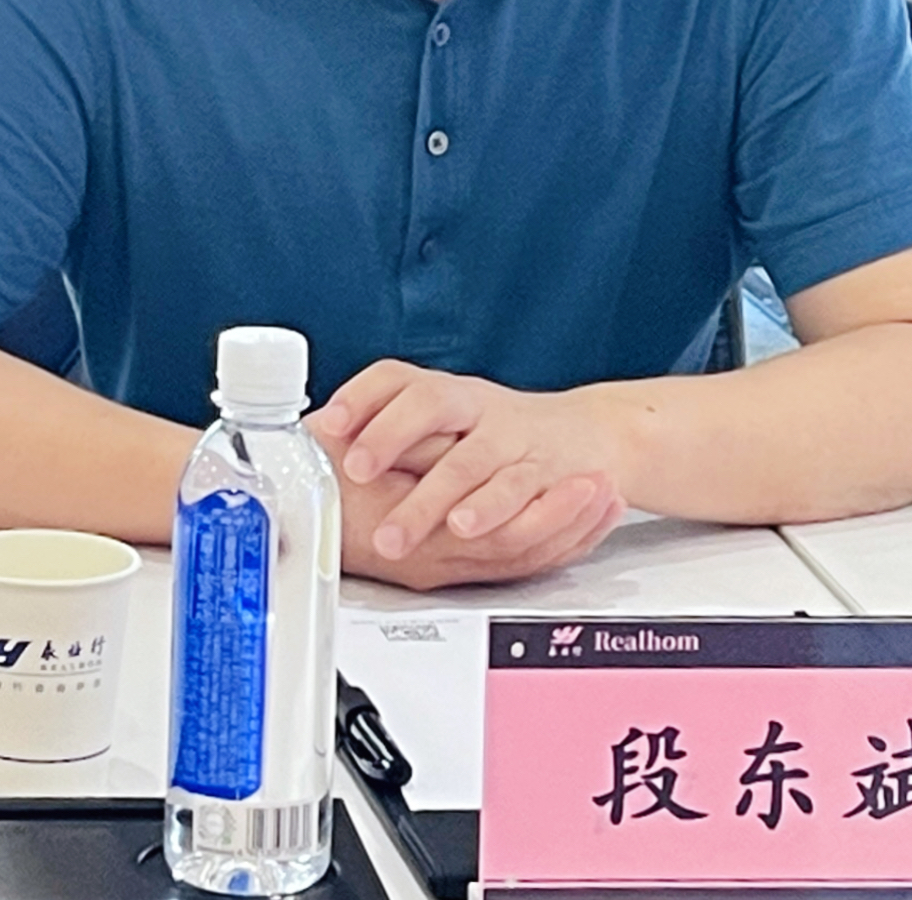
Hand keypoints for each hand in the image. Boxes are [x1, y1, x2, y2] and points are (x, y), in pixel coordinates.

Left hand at [314, 360, 634, 568]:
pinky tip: (464, 528)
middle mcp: (478, 407)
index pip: (396, 378)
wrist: (592, 436)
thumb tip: (320, 455)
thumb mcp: (451, 424)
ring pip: (468, 459)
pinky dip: (490, 508)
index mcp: (447, 393)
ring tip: (395, 532)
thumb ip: (397, 435)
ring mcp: (513, 437)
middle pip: (430, 403)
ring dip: (429, 497)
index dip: (361, 396)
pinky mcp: (545, 472)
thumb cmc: (503, 434)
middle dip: (388, 437)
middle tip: (353, 471)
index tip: (328, 423)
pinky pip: (516, 488)